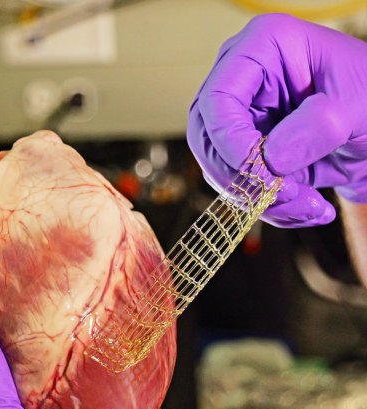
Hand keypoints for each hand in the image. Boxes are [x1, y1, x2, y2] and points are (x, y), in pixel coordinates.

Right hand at [187, 13, 366, 227]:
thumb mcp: (357, 104)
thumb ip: (316, 128)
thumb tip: (270, 160)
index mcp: (262, 48)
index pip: (218, 100)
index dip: (229, 142)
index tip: (263, 174)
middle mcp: (243, 83)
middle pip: (208, 139)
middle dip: (244, 178)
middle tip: (286, 195)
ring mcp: (242, 120)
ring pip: (221, 171)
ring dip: (261, 200)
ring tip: (308, 204)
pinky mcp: (248, 152)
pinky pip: (241, 188)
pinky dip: (270, 207)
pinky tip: (306, 207)